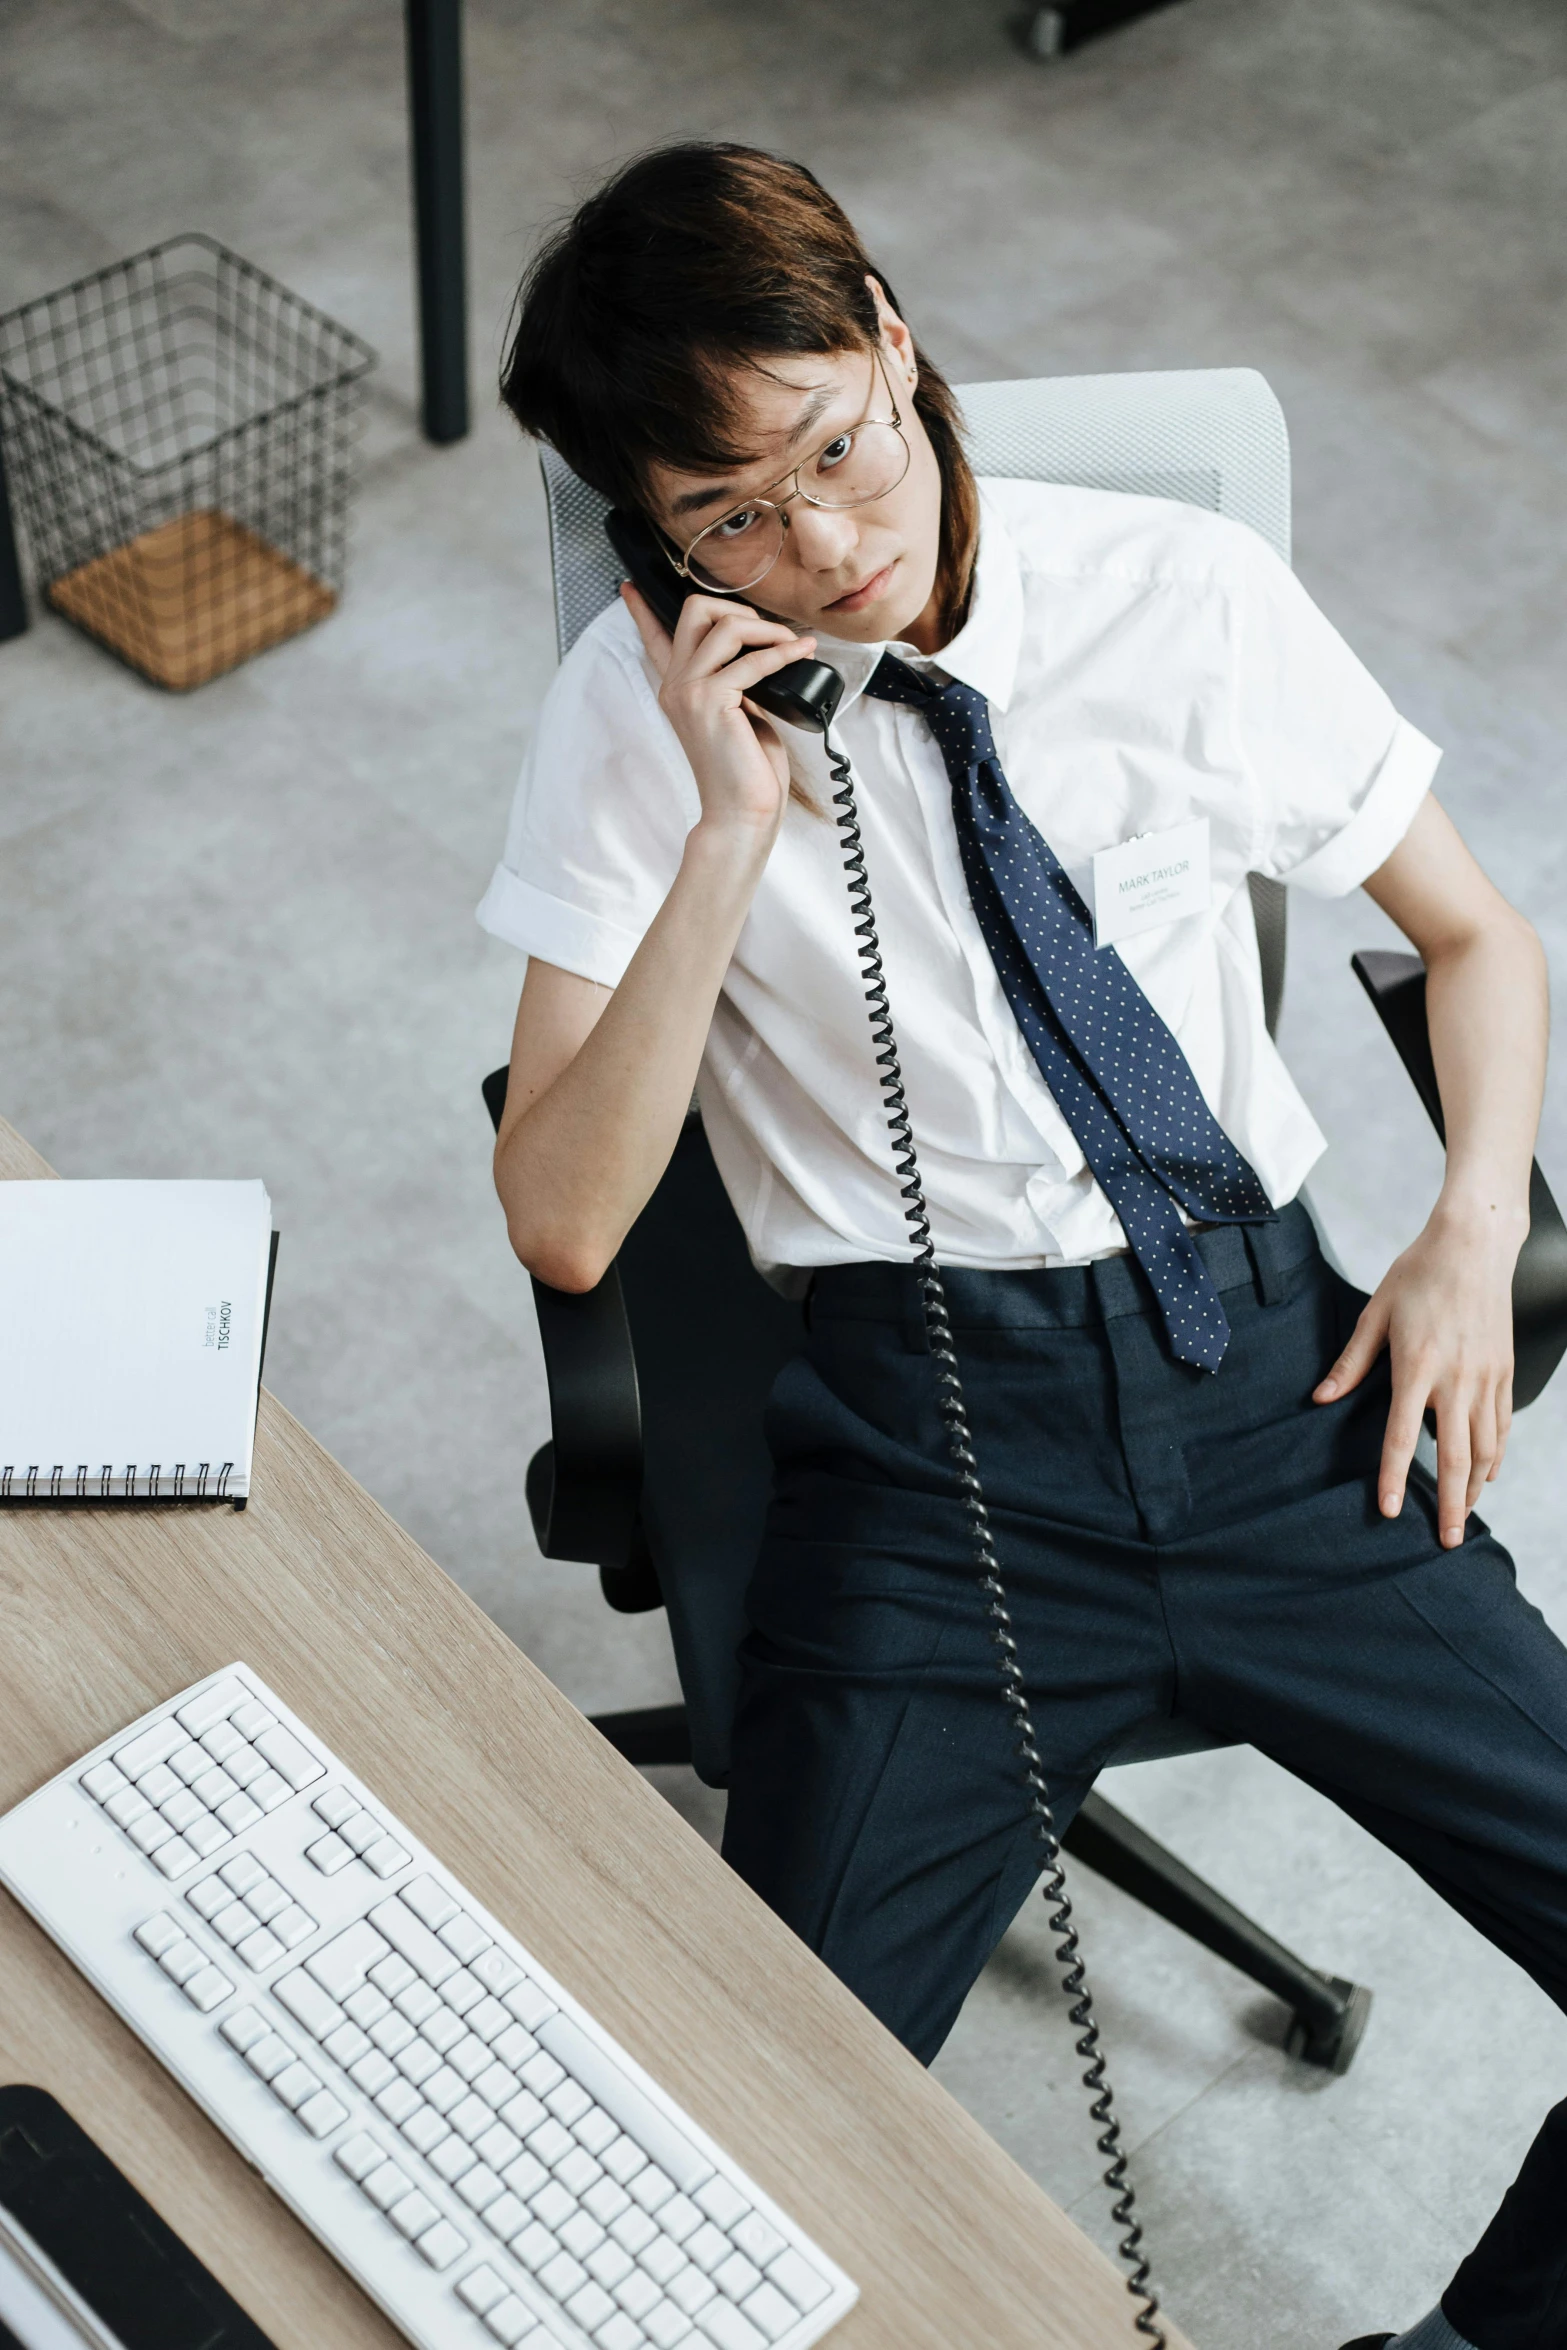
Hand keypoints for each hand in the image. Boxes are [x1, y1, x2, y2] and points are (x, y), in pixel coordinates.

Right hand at [621, 582, 815, 843]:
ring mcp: (689, 692)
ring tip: (793, 645)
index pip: (653, 639)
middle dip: (738, 608)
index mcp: (678, 689)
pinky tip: (800, 654)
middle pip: (695, 610)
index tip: (629, 588)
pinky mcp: (711, 701)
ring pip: (725, 626)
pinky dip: (781, 654)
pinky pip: (751, 661)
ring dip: (767, 630)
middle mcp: (676, 685)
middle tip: (768, 633)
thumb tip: (763, 652)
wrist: (742, 812)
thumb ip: (737, 681)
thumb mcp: (740, 714)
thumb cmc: (746, 771)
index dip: (641, 610)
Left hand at [1313, 1205, 1524, 1546]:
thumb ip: (1351, 1362)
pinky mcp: (1504, 1371)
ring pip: (1486, 1448)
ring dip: (1476, 1488)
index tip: (1391, 1511)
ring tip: (1464, 1516)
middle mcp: (1457, 1379)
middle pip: (1457, 1458)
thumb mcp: (1376, 1314)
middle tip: (1446, 1541)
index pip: (1404, 1436)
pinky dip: (1496, 1455)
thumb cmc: (1420, 1274)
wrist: (1473, 1246)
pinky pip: (1502, 1426)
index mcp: (1418, 1366)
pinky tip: (1487, 1473)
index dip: (1396, 1478)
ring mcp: (1487, 1378)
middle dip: (1452, 1505)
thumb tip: (1321, 1397)